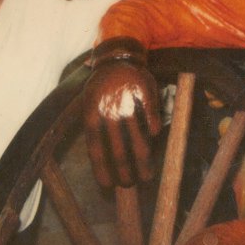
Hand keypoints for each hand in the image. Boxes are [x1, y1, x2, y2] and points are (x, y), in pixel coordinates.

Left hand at [83, 38, 161, 187]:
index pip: (96, 151)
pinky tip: (154, 140)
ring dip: (143, 163)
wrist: (117, 57)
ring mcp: (128, 104)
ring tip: (146, 176)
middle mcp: (110, 112)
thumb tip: (102, 163)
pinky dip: (154, 133)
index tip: (108, 187)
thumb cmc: (103, 86)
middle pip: (119, 152)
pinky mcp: (144, 95)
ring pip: (139, 142)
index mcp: (92, 115)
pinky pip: (152, 121)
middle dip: (125, 174)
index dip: (102, 171)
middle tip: (130, 185)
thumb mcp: (90, 104)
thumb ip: (96, 129)